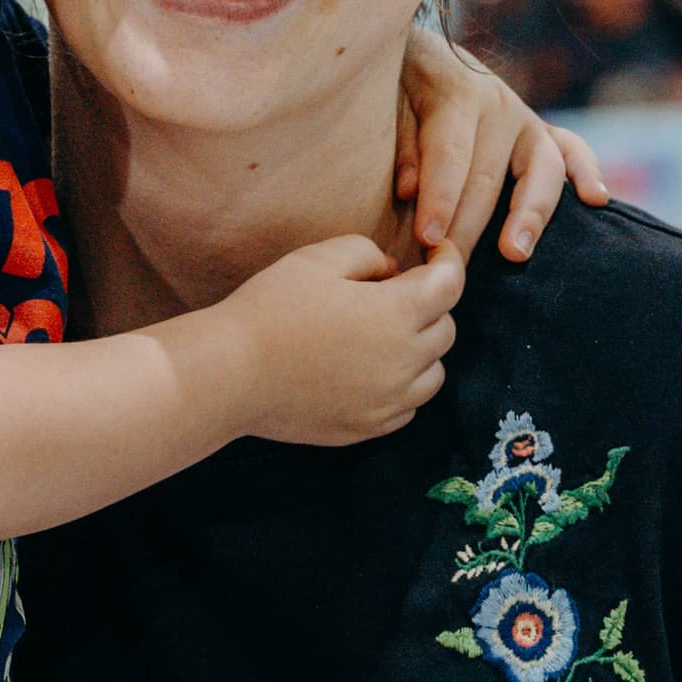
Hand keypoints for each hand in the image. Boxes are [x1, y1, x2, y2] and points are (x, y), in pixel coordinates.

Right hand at [211, 235, 461, 446]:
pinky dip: (402, 388)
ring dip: (422, 351)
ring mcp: (388, 401)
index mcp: (397, 313)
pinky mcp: (367, 428)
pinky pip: (407, 408)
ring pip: (433, 374)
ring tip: (387, 337)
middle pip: (446, 329)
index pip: (450, 285)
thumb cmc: (270, 308)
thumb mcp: (317, 259)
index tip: (440, 254)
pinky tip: (372, 372)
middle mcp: (404, 361)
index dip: (450, 262)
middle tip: (397, 293)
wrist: (230, 373)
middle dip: (431, 306)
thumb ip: (367, 254)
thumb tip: (390, 272)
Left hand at [396, 29, 608, 261]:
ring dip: (528, 215)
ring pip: (538, 171)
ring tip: (515, 254)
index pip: (450, 155)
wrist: (426, 49)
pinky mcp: (543, 131)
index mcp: (457, 92)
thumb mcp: (387, 101)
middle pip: (489, 177)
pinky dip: (588, 173)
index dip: (440, 200)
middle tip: (449, 269)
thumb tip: (409, 190)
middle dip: (468, 228)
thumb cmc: (399, 85)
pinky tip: (596, 199)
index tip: (428, 240)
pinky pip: (573, 151)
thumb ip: (400, 144)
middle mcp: (499, 104)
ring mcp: (527, 118)